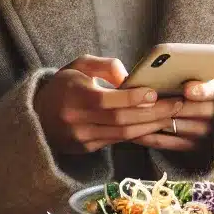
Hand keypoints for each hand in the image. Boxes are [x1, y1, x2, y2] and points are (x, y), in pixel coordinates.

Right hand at [33, 56, 181, 155]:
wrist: (37, 117)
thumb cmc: (62, 86)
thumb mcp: (77, 66)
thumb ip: (103, 65)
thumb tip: (128, 77)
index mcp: (74, 96)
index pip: (107, 101)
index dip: (132, 98)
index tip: (154, 93)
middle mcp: (77, 120)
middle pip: (121, 120)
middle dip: (152, 113)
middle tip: (177, 105)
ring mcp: (82, 137)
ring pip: (123, 134)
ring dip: (150, 126)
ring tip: (172, 116)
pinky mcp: (88, 148)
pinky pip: (118, 141)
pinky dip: (139, 133)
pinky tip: (155, 125)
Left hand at [131, 77, 213, 152]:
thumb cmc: (203, 90)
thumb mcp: (206, 78)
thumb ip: (193, 72)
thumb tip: (165, 66)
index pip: (213, 90)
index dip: (201, 90)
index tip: (187, 89)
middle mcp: (213, 115)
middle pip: (187, 110)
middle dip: (164, 104)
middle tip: (141, 99)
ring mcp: (203, 134)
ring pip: (172, 125)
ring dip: (149, 119)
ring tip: (127, 112)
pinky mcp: (192, 147)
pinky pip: (166, 143)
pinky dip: (148, 136)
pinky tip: (131, 130)